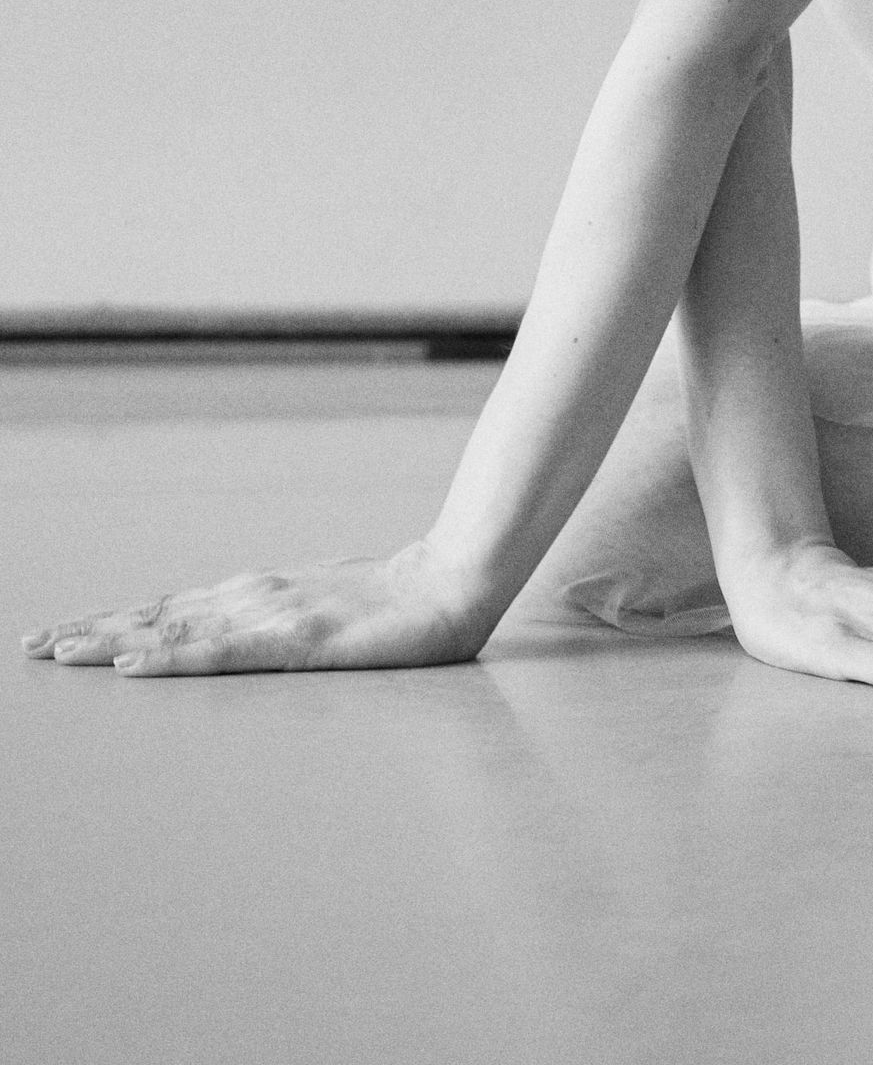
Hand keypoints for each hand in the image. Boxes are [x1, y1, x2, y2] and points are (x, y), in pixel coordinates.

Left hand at [20, 540, 488, 676]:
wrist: (454, 583)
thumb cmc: (396, 604)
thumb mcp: (325, 613)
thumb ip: (280, 622)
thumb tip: (239, 634)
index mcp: (258, 595)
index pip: (170, 610)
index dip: (113, 624)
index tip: (60, 637)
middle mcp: (253, 598)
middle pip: (158, 617)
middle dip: (91, 632)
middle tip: (30, 645)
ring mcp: (271, 617)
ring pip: (176, 630)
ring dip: (112, 641)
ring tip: (59, 652)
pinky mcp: (296, 641)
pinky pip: (221, 653)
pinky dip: (170, 657)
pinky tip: (133, 665)